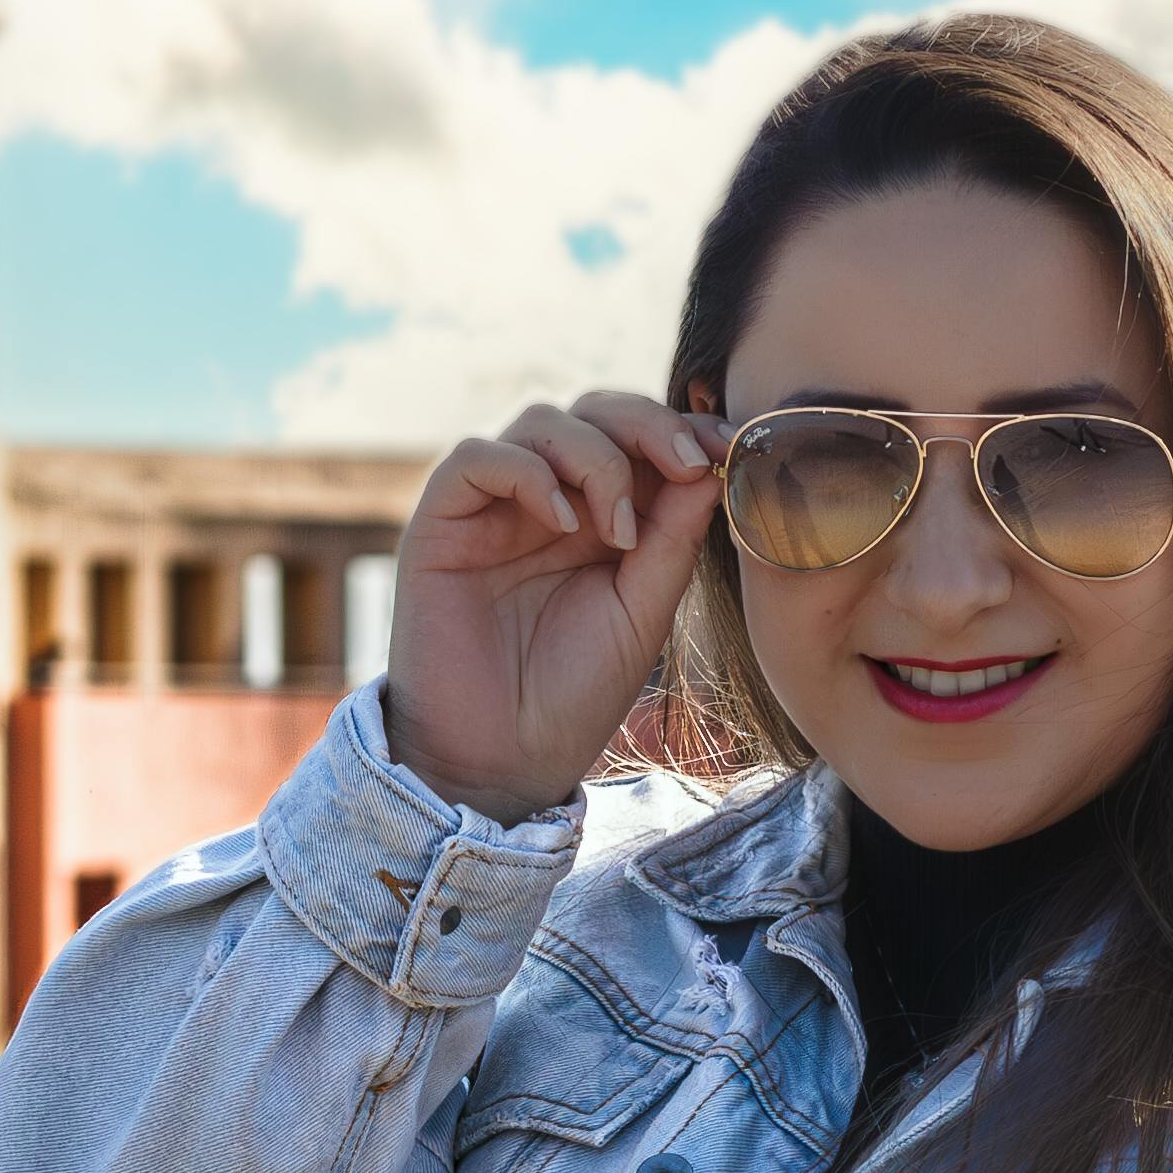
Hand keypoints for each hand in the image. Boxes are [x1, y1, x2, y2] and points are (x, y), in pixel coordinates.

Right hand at [381, 392, 727, 823]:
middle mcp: (546, 501)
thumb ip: (672, 537)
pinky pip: (476, 457)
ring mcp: (492, 508)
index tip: (731, 449)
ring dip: (596, 457)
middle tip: (686, 464)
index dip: (683, 429)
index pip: (638, 438)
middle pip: (594, 411)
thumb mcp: (644, 611)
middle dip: (648, 425)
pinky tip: (564, 524)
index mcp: (599, 517)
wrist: (504, 761)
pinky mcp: (442, 523)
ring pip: (542, 420)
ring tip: (618, 529)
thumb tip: (710, 464)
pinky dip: (529, 473)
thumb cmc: (574, 695)